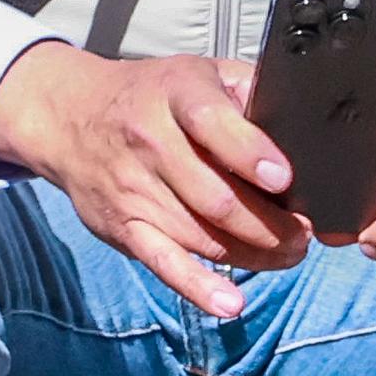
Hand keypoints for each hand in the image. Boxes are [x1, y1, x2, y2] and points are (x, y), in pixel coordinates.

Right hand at [0, 43, 306, 316]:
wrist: (71, 118)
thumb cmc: (153, 95)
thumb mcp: (199, 72)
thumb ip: (248, 89)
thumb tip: (299, 121)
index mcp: (177, 95)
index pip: (213, 124)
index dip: (251, 153)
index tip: (285, 180)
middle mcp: (151, 142)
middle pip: (216, 196)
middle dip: (270, 224)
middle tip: (304, 233)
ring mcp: (134, 189)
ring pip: (202, 235)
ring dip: (255, 253)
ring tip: (289, 255)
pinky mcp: (123, 227)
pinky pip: (163, 263)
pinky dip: (198, 287)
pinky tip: (230, 303)